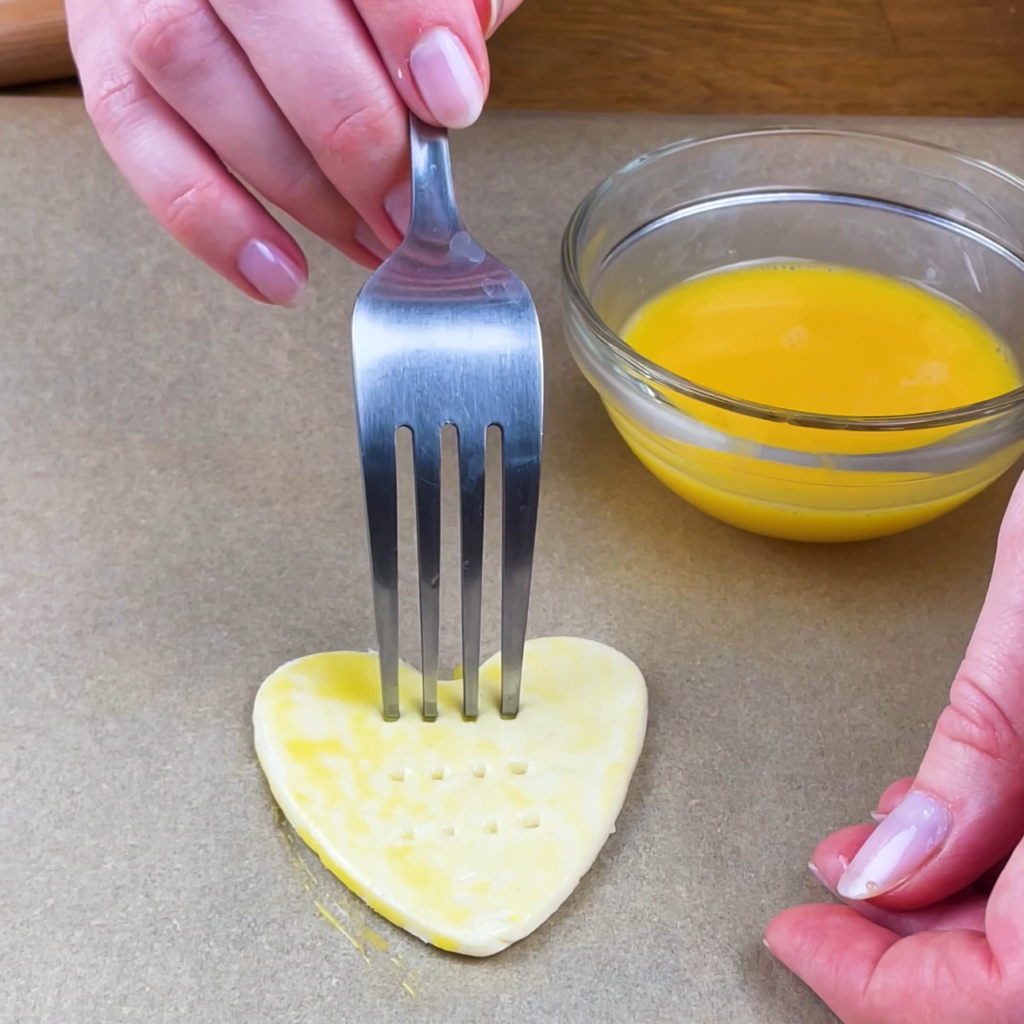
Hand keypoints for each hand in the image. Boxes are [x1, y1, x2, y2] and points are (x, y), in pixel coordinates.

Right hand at [66, 0, 522, 305]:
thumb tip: (461, 47)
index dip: (408, 24)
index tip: (451, 103)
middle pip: (270, 9)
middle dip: (358, 131)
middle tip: (412, 207)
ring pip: (197, 72)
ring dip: (300, 188)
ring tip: (368, 242)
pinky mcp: (105, 57)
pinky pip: (137, 140)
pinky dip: (213, 223)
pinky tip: (281, 276)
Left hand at [766, 470, 1023, 1021]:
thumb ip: (983, 755)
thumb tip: (885, 869)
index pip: (1008, 1000)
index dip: (884, 990)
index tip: (798, 940)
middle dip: (912, 955)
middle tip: (827, 907)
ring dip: (960, 913)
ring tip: (878, 854)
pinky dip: (1013, 873)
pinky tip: (966, 830)